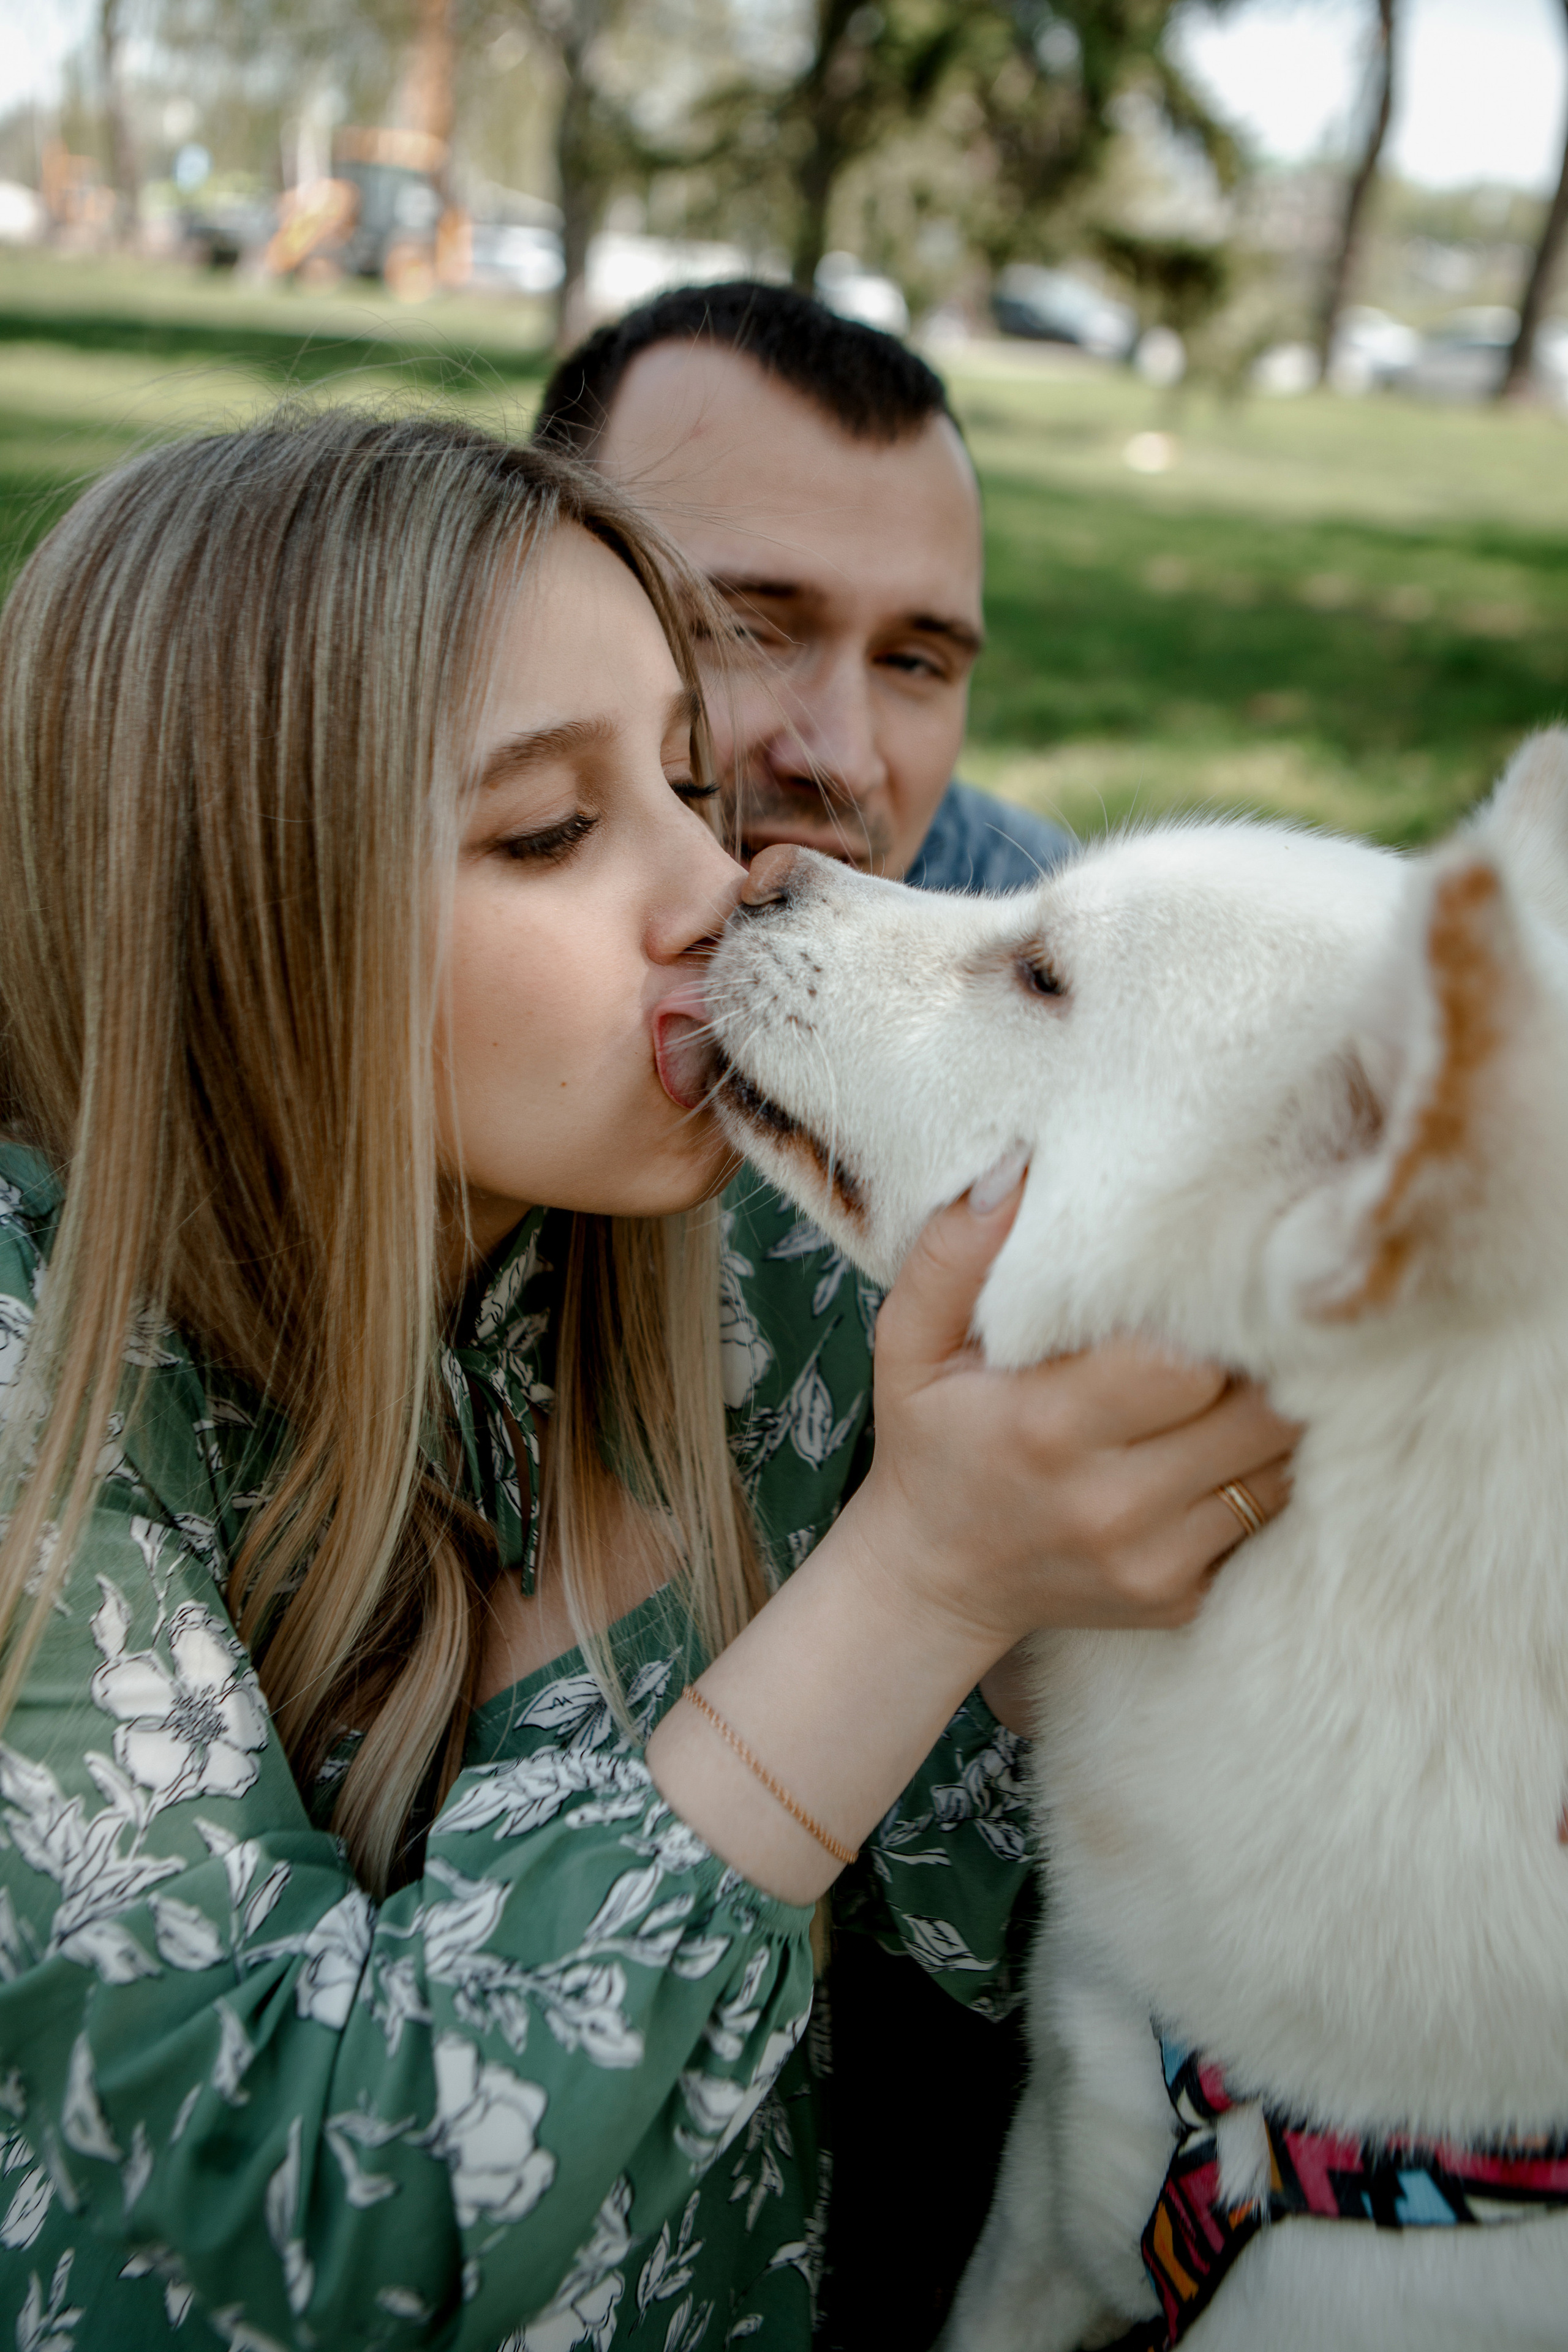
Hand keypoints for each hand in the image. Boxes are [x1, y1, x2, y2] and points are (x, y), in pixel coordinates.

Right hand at [845, 1168, 1297, 1666]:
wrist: (932, 1580)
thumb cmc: (929, 1439)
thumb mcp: (909, 1342)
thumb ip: (952, 1254)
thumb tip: (1018, 1166)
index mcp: (1047, 1428)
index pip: (1187, 1363)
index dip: (1218, 1317)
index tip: (1217, 1276)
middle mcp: (1111, 1503)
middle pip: (1258, 1413)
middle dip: (1265, 1357)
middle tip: (1255, 1310)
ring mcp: (1154, 1559)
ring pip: (1277, 1464)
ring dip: (1275, 1409)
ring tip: (1249, 1365)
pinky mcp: (1181, 1595)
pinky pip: (1264, 1514)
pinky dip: (1259, 1469)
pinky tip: (1222, 1435)